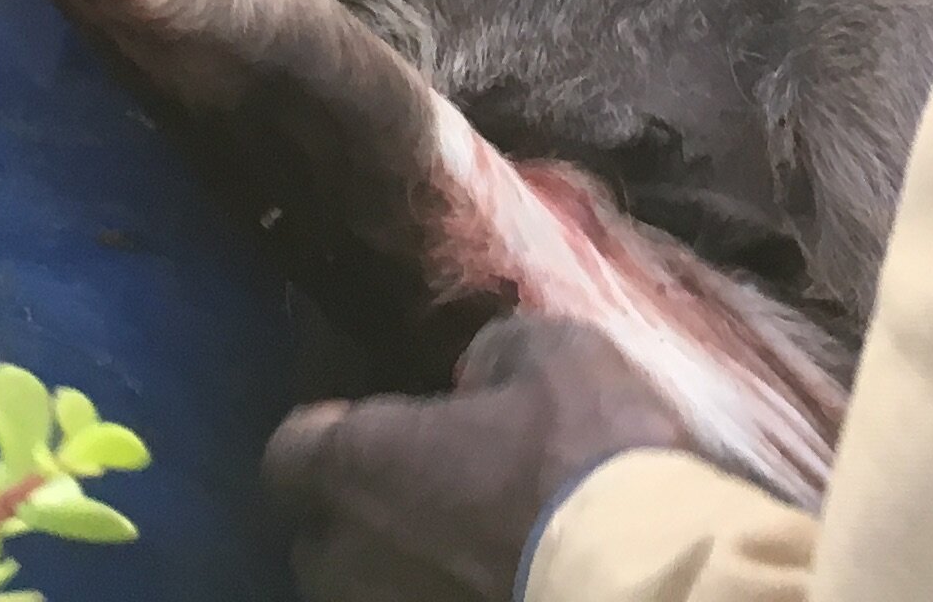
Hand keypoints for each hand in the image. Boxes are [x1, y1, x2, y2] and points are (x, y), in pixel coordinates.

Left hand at [263, 317, 693, 601]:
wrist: (643, 576)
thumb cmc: (582, 450)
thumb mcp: (552, 354)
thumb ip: (492, 355)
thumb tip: (477, 375)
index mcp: (361, 465)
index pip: (289, 454)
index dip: (325, 437)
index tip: (371, 427)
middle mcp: (351, 556)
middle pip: (320, 540)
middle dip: (358, 517)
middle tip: (423, 491)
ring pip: (365, 592)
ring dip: (397, 568)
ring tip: (460, 547)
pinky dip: (438, 596)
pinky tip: (490, 580)